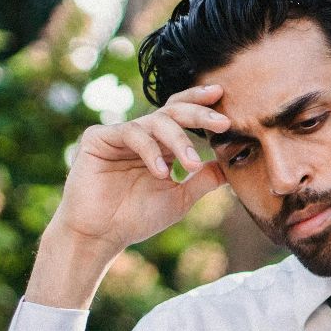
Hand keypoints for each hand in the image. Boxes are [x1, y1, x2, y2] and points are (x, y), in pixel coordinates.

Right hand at [50, 84, 230, 251]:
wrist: (101, 235)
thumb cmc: (137, 218)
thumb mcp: (180, 197)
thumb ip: (204, 180)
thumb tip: (232, 166)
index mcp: (160, 144)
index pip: (181, 114)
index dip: (200, 103)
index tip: (223, 95)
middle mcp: (141, 134)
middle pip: (172, 111)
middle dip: (199, 114)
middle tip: (222, 123)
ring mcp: (119, 134)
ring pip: (155, 122)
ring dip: (179, 141)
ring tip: (191, 165)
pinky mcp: (98, 138)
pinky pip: (130, 134)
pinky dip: (150, 151)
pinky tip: (161, 172)